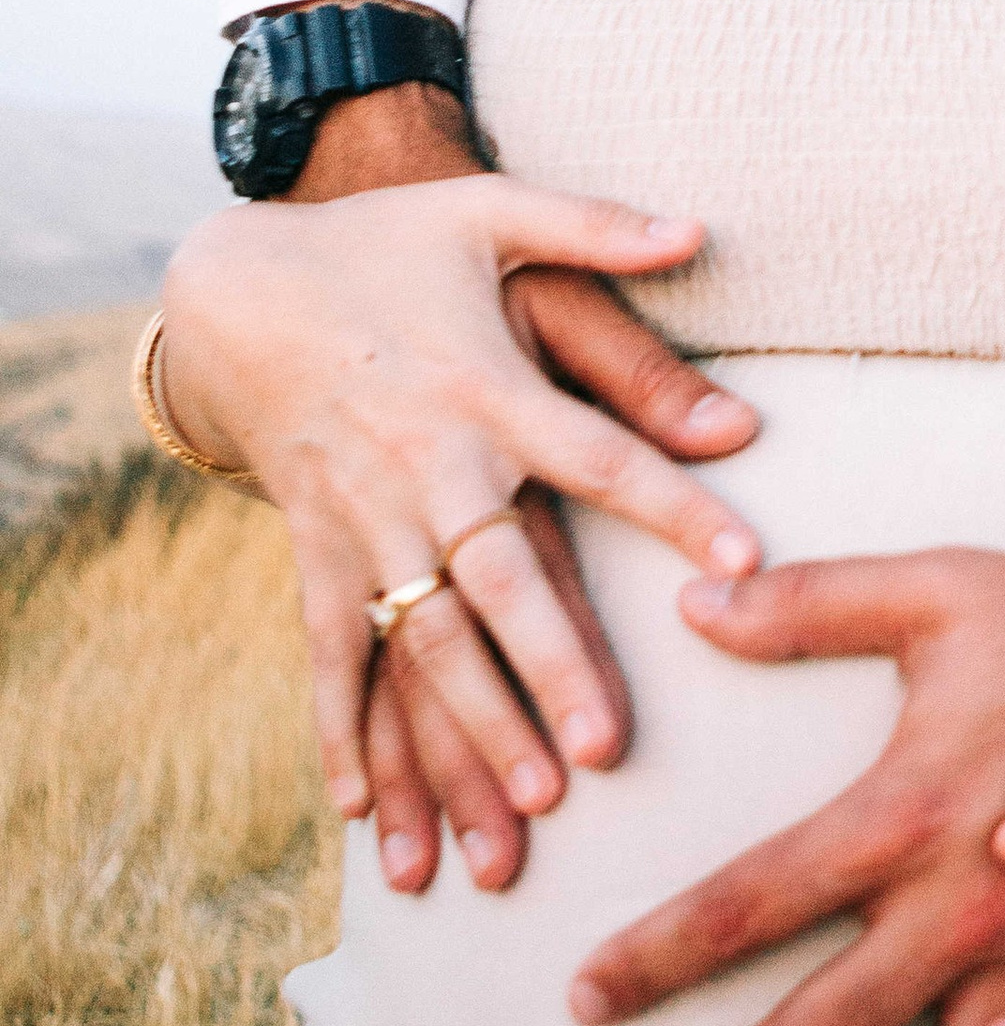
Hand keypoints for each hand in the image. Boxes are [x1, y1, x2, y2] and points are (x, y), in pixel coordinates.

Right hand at [157, 176, 763, 880]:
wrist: (238, 282)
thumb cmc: (386, 246)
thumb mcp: (488, 214)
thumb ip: (596, 227)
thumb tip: (703, 229)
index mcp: (487, 387)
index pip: (600, 456)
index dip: (673, 507)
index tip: (744, 563)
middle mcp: (428, 463)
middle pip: (497, 579)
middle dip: (549, 668)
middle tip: (607, 752)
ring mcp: (363, 515)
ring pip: (420, 637)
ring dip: (469, 725)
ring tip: (526, 808)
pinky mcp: (314, 546)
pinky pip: (327, 649)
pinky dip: (340, 730)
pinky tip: (363, 811)